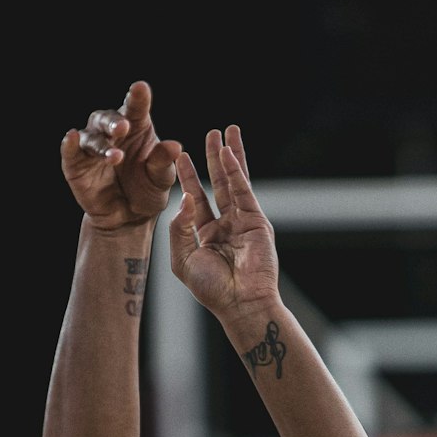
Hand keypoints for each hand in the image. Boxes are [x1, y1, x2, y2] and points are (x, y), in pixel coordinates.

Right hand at [60, 80, 180, 229]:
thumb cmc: (147, 191)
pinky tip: (72, 138)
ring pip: (91, 137)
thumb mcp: (161, 179)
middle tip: (124, 128)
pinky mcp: (76, 165)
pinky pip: (70, 152)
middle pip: (108, 119)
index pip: (135, 107)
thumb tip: (175, 146)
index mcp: (136, 126)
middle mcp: (111, 133)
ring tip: (115, 157)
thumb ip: (164, 162)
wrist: (129, 219)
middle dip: (114, 122)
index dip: (137, 97)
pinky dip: (69, 144)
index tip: (140, 88)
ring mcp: (91, 148)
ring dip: (101, 144)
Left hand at [168, 127, 279, 318]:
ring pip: (234, 182)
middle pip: (218, 184)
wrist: (241, 304)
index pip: (197, 199)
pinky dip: (236, 171)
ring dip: (229, 157)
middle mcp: (226, 226)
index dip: (190, 177)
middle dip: (213, 159)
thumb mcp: (183, 259)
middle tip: (210, 134)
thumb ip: (179, 229)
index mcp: (207, 235)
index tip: (182, 156)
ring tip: (225, 132)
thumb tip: (186, 198)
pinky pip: (245, 191)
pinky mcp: (257, 222)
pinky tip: (228, 153)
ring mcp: (243, 222)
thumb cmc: (212, 289)